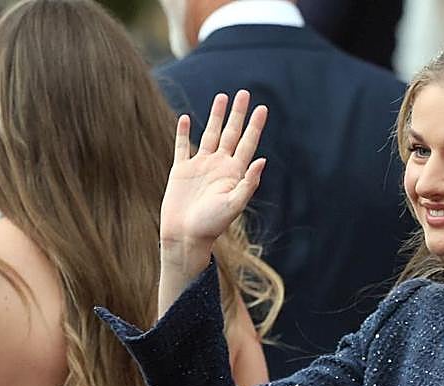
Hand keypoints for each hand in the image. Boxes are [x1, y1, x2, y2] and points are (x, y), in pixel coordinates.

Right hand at [160, 90, 267, 271]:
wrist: (185, 235)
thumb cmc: (211, 225)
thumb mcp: (234, 204)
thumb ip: (248, 183)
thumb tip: (262, 161)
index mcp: (233, 173)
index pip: (247, 143)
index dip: (255, 126)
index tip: (262, 108)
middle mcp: (219, 166)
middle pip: (231, 133)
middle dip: (237, 114)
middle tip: (244, 93)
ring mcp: (200, 166)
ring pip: (210, 134)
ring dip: (216, 116)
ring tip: (221, 97)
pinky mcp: (181, 170)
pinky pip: (182, 146)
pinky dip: (183, 132)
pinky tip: (186, 118)